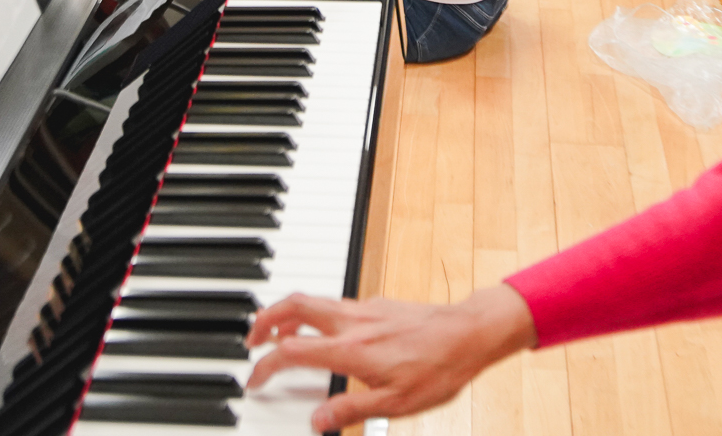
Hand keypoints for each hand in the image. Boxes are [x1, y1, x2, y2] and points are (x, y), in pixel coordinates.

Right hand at [245, 287, 534, 431]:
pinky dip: (313, 312)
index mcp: (352, 350)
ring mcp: (364, 309)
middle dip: (264, 319)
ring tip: (275, 331)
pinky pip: (333, 303)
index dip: (265, 365)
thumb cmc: (439, 369)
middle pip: (293, 306)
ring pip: (312, 300)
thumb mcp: (396, 404)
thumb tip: (317, 421)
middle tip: (251, 338)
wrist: (470, 334)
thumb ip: (351, 411)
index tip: (254, 379)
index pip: (292, 351)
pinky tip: (320, 328)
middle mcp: (353, 323)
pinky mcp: (377, 304)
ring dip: (286, 313)